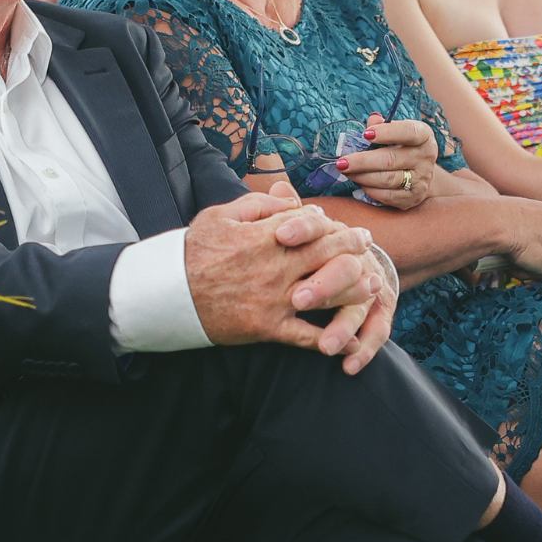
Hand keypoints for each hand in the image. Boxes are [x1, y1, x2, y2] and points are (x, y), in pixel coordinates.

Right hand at [184, 185, 389, 369]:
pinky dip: (331, 340)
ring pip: (327, 293)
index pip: (313, 227)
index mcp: (266, 237)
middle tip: (367, 246)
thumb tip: (291, 200)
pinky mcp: (268, 327)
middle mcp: (276, 267)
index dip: (335, 226)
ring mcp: (275, 299)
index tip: (348, 227)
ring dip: (355, 289)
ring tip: (373, 286)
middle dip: (353, 248)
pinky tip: (350, 341)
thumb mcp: (221, 215)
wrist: (168, 294)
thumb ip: (259, 204)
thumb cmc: (193, 251)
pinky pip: (306, 336)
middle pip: (328, 255)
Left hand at [335, 114, 441, 210]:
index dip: (387, 132)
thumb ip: (383, 125)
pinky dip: (369, 189)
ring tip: (345, 171)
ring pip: (387, 179)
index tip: (365, 134)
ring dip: (362, 176)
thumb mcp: (396, 131)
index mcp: (423, 136)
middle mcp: (426, 157)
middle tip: (341, 162)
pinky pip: (387, 196)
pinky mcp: (412, 198)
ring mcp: (421, 179)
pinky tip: (359, 182)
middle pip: (391, 159)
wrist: (420, 173)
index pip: (408, 132)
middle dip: (363, 161)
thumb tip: (372, 121)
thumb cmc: (402, 146)